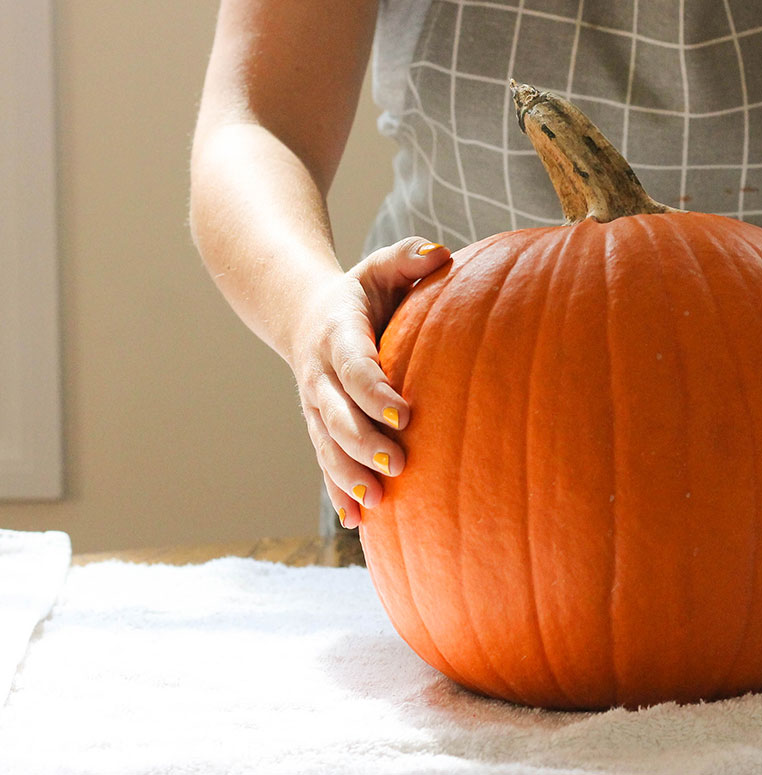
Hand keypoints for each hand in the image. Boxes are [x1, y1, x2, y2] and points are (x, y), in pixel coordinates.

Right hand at [288, 237, 450, 528]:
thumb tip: (439, 254)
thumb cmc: (363, 292)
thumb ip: (407, 258)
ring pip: (328, 446)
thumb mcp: (380, 266)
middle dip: (363, 442)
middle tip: (396, 464)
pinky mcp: (321, 428)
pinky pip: (326, 462)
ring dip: (348, 476)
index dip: (376, 392)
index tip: (404, 415)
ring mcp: (317, 406)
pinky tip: (356, 522)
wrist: (306, 315)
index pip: (356, 367)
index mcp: (338, 335)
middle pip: (337, 415)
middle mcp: (321, 375)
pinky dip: (338, 492)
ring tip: (377, 503)